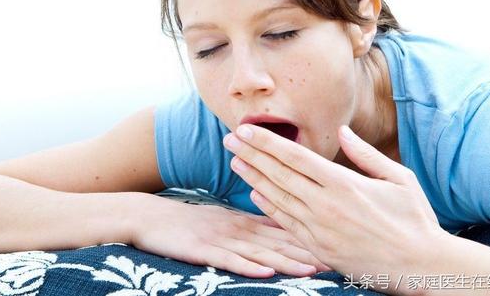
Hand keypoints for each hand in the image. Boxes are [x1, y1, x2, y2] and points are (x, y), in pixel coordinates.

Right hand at [128, 193, 330, 277]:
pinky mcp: (203, 250)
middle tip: (338, 261)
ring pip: (260, 252)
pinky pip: (229, 261)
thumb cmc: (190, 221)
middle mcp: (239, 228)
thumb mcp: (225, 219)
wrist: (150, 216)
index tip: (339, 245)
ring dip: (287, 262)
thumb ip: (254, 225)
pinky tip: (265, 273)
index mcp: (246, 220)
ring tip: (312, 271)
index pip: (285, 229)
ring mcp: (222, 239)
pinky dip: (248, 267)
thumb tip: (283, 228)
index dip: (312, 238)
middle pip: (279, 242)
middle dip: (309, 253)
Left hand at [224, 124, 448, 288]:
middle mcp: (326, 204)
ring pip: (277, 197)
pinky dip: (268, 208)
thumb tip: (342, 132)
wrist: (423, 268)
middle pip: (279, 173)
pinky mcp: (319, 249)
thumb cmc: (414, 220)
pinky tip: (254, 194)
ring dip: (253, 178)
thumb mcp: (399, 179)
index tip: (245, 129)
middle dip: (251, 154)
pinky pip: (287, 224)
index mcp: (344, 183)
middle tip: (229, 140)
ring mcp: (320, 229)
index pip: (295, 156)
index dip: (266, 142)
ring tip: (235, 162)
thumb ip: (365, 155)